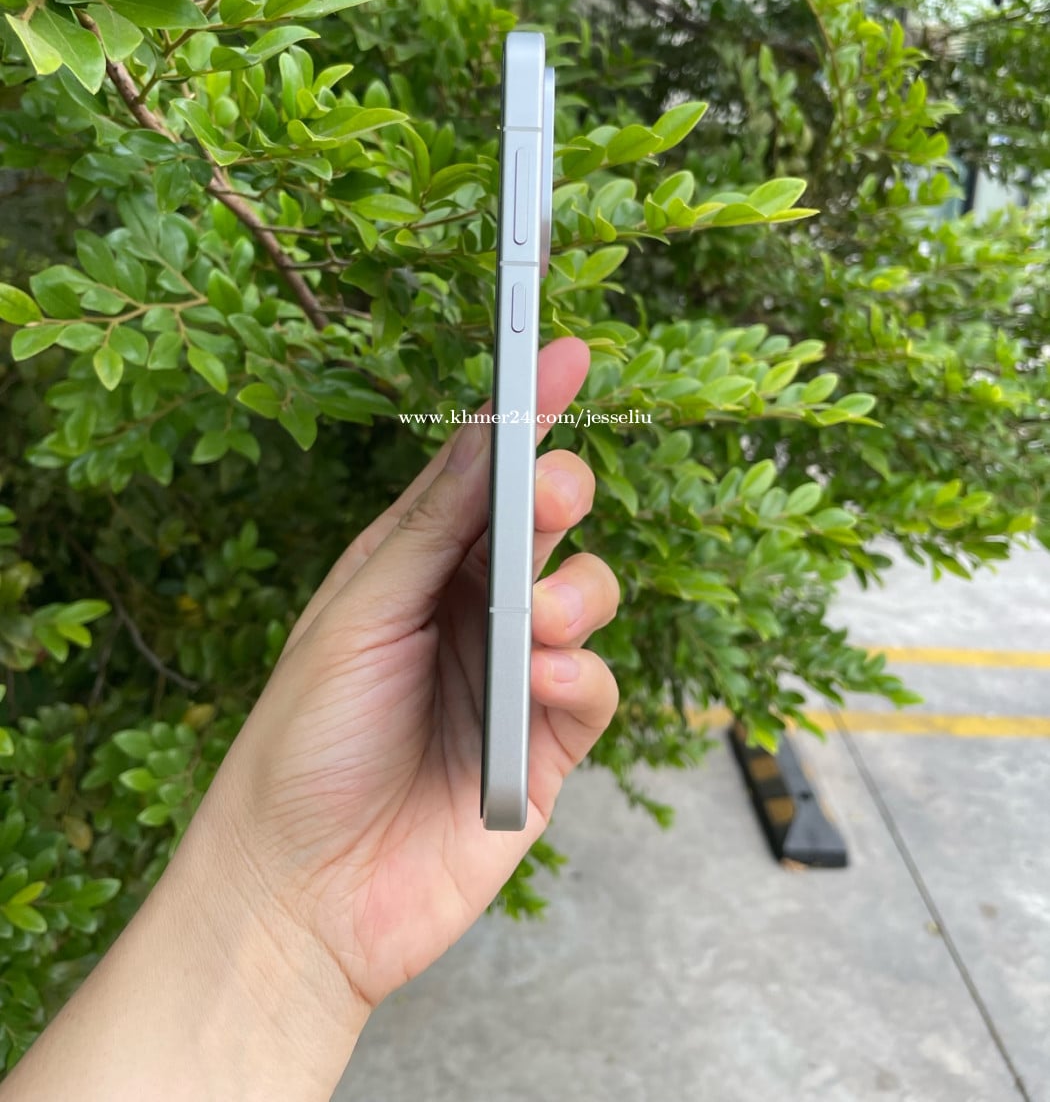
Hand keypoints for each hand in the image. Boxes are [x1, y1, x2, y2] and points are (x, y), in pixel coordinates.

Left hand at [194, 335, 619, 1016]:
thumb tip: (490, 434)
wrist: (300, 892)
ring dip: (576, 594)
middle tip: (552, 498)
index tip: (561, 351)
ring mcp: (514, 676)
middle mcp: (471, 610)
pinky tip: (543, 690)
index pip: (482, 475)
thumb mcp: (358, 613)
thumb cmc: (304, 743)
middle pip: (545, 525)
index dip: (524, 412)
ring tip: (537, 628)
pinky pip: (596, 687)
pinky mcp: (548, 746)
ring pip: (588, 595)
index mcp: (415, 566)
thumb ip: (432, 528)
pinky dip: (581, 677)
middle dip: (560, 497)